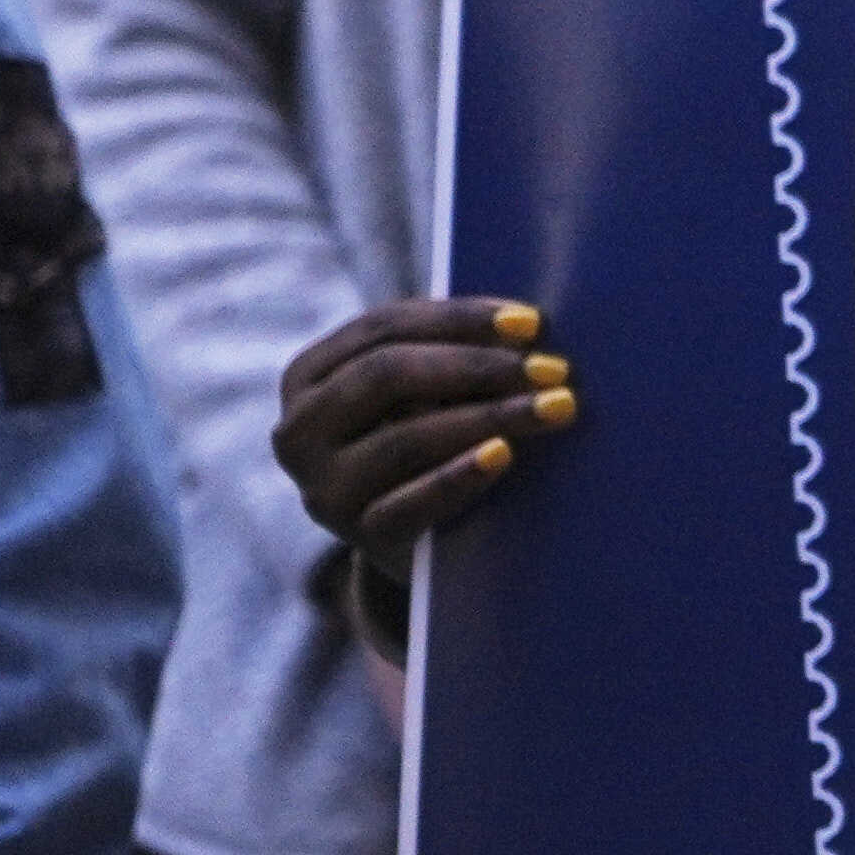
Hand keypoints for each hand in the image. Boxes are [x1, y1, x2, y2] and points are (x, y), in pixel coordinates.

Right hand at [275, 296, 561, 550]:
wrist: (418, 534)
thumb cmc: (428, 433)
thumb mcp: (423, 388)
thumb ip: (451, 350)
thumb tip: (527, 324)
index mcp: (309, 376)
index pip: (383, 327)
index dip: (459, 318)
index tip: (532, 322)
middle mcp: (299, 430)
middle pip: (388, 376)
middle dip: (478, 366)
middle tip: (554, 368)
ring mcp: (323, 487)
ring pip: (404, 439)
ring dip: (488, 417)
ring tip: (554, 407)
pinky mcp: (357, 535)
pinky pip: (408, 506)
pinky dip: (458, 477)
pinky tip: (503, 455)